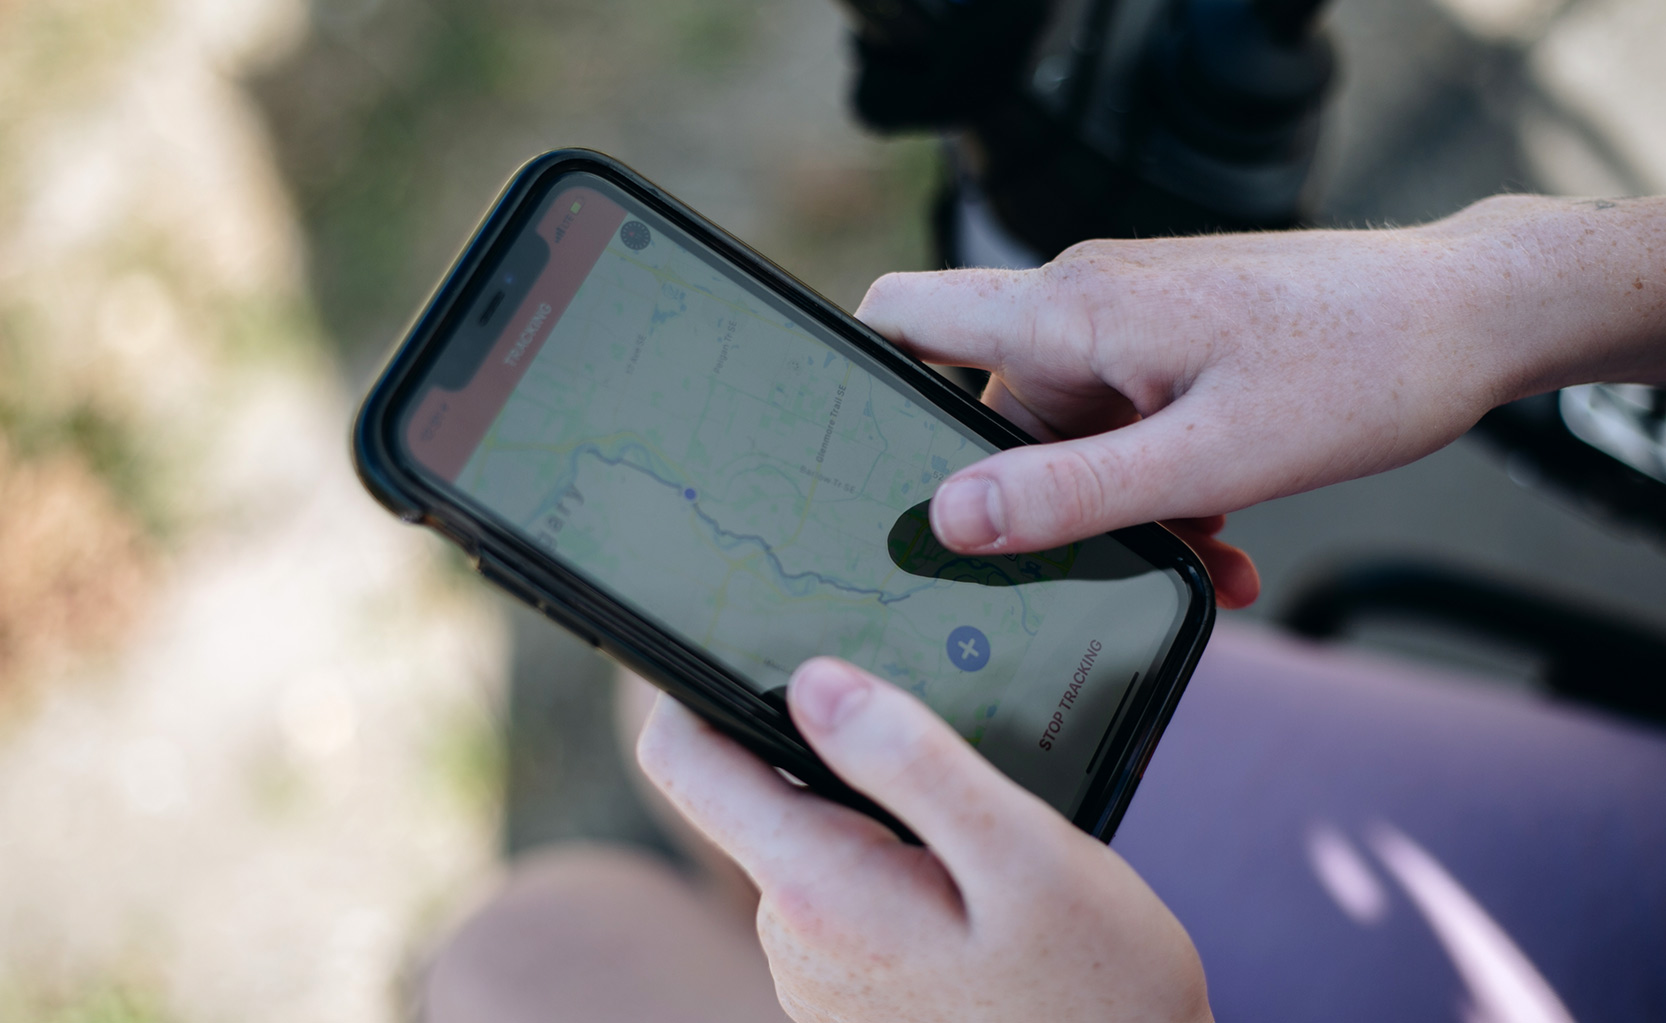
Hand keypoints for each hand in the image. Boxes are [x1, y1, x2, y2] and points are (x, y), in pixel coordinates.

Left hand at [637, 657, 1213, 1022]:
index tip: (750, 634)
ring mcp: (815, 971)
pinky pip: (844, 889)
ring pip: (809, 837)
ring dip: (871, 807)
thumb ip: (912, 760)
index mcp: (817, 889)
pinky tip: (965, 880)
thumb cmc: (1092, 986)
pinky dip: (891, 859)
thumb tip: (813, 680)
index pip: (683, 757)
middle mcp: (791, 937)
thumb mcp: (1023, 852)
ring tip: (968, 829)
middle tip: (929, 733)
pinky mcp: (847, 988)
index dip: (693, 677)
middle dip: (824, 743)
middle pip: (755, 789)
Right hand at [857, 196, 1665, 594]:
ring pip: (1071, 433)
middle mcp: (1084, 303)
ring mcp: (1130, 318)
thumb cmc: (1357, 368)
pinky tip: (1225, 523)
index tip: (862, 466)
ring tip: (1209, 550)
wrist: (1472, 313)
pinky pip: (1127, 421)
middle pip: (995, 415)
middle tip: (1121, 561)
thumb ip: (1073, 495)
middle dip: (1043, 503)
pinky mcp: (1171, 337)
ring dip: (1122, 504)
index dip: (860, 381)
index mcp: (1068, 314)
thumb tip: (950, 520)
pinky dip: (1161, 479)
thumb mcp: (1210, 458)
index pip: (904, 316)